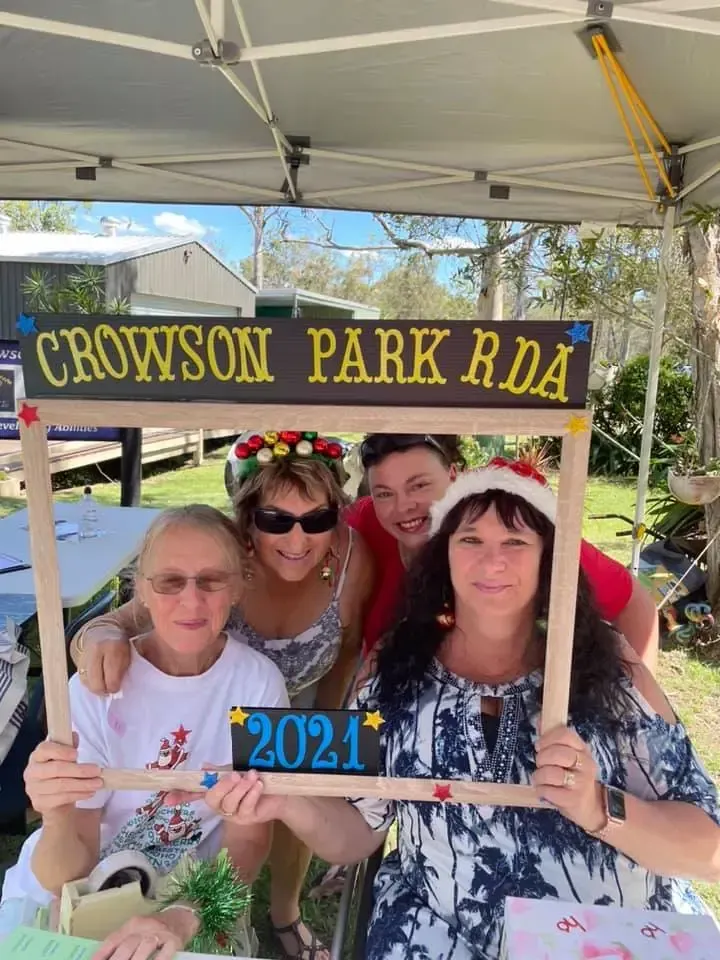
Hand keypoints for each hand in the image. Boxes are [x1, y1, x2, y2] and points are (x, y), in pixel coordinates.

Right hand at [24, 734, 103, 817]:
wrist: (53, 798)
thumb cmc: (60, 772)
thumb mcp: (64, 756)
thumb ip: (68, 745)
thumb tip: (74, 736)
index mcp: (37, 756)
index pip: (45, 749)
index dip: (61, 751)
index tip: (77, 754)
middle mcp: (32, 772)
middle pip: (56, 769)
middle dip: (79, 770)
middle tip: (97, 770)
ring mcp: (34, 789)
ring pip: (60, 786)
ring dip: (83, 784)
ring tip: (98, 783)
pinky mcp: (40, 803)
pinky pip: (61, 799)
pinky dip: (78, 795)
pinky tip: (90, 792)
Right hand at [78, 633, 129, 694]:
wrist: (102, 632)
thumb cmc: (119, 646)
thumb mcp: (127, 655)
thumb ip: (122, 671)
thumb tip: (115, 690)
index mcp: (112, 648)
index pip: (110, 677)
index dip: (114, 687)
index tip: (117, 688)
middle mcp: (95, 652)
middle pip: (96, 683)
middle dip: (104, 690)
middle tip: (110, 689)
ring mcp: (85, 657)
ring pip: (88, 683)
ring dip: (97, 688)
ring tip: (105, 684)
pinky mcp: (78, 663)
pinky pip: (83, 680)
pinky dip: (91, 684)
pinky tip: (98, 680)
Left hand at [90, 909, 197, 959]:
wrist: (182, 916)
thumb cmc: (155, 928)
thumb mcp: (137, 930)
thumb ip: (122, 942)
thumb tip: (104, 956)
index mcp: (132, 925)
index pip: (113, 940)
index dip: (101, 954)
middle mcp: (144, 927)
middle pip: (127, 945)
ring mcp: (160, 933)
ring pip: (145, 947)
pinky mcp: (174, 941)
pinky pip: (165, 952)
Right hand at [167, 771, 286, 825]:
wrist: (280, 793)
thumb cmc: (254, 780)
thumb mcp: (236, 772)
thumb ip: (220, 772)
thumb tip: (203, 767)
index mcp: (216, 794)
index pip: (195, 795)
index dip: (181, 795)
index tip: (167, 798)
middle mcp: (222, 806)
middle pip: (213, 799)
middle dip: (223, 786)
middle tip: (236, 775)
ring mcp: (234, 814)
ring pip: (230, 803)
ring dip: (242, 788)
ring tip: (252, 776)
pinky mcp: (247, 818)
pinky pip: (246, 806)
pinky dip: (252, 793)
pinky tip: (258, 785)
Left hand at [532, 726, 604, 833]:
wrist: (591, 806)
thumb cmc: (574, 777)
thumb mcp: (568, 755)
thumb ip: (553, 738)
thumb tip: (539, 719)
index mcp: (582, 750)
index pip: (566, 734)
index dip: (548, 738)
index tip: (539, 745)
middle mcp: (585, 764)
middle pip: (559, 753)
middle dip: (542, 757)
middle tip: (540, 763)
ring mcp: (581, 783)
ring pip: (552, 773)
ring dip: (540, 775)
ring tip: (540, 779)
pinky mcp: (573, 800)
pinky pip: (549, 791)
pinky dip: (541, 790)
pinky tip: (544, 790)